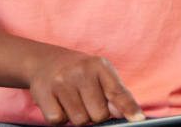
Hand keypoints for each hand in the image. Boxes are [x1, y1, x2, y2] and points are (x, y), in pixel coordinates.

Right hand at [27, 49, 143, 125]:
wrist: (45, 60)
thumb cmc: (80, 72)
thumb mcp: (101, 74)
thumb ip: (115, 94)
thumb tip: (123, 114)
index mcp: (100, 66)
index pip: (118, 92)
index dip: (129, 108)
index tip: (138, 119)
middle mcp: (81, 72)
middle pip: (99, 114)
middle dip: (96, 114)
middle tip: (88, 102)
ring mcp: (61, 82)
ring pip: (79, 120)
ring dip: (79, 117)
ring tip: (74, 101)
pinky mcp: (42, 93)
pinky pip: (57, 120)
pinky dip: (60, 118)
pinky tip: (60, 104)